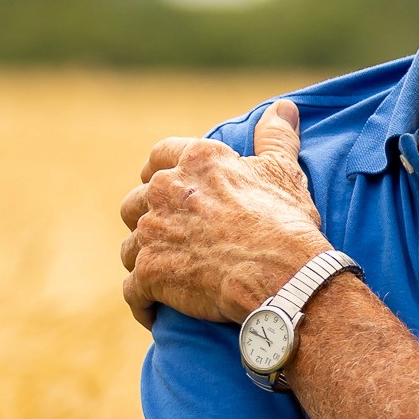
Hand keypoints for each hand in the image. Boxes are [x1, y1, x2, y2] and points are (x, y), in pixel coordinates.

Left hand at [121, 100, 331, 329]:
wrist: (286, 277)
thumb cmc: (287, 223)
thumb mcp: (284, 173)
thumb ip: (276, 137)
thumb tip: (284, 107)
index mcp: (197, 162)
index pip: (158, 157)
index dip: (158, 173)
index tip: (166, 188)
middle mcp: (166, 191)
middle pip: (135, 203)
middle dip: (148, 220)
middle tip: (174, 239)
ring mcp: (153, 232)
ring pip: (131, 247)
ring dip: (145, 261)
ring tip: (168, 277)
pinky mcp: (150, 273)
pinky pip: (133, 291)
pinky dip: (143, 302)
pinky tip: (155, 311)